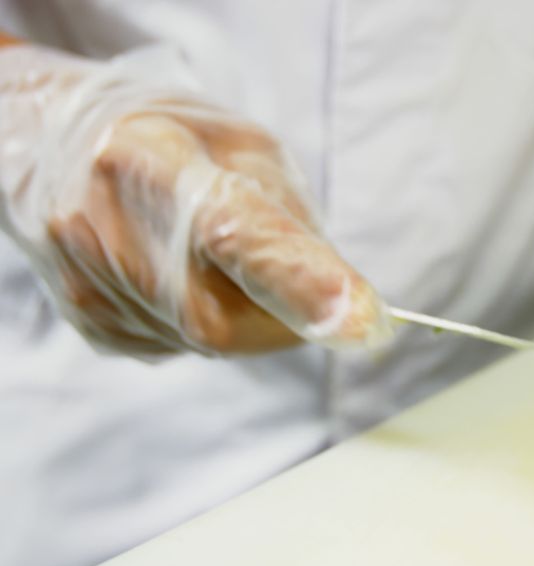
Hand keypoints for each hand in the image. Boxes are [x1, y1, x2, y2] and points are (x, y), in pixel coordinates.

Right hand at [0, 46, 388, 354]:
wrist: (58, 146)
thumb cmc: (174, 141)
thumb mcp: (246, 148)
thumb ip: (292, 221)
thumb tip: (343, 302)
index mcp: (151, 157)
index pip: (235, 233)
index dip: (302, 283)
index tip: (365, 320)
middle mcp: (105, 223)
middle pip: (222, 317)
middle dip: (289, 319)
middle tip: (319, 295)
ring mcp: (86, 281)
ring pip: (207, 342)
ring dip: (249, 318)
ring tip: (228, 261)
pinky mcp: (88, 321)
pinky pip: (182, 347)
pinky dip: (211, 321)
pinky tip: (189, 276)